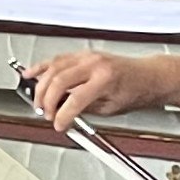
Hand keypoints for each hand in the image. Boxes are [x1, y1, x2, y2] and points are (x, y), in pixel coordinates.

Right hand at [23, 50, 179, 132]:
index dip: (62, 115)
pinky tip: (31, 74)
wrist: (148, 76)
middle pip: (59, 81)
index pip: (75, 100)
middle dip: (47, 100)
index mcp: (104, 79)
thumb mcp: (111, 109)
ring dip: (41, 85)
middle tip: (45, 113)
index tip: (58, 124)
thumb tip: (64, 113)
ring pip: (54, 67)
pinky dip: (42, 67)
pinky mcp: (83, 54)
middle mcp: (94, 64)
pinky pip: (57, 59)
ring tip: (37, 100)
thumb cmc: (136, 91)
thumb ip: (85, 109)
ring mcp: (87, 56)